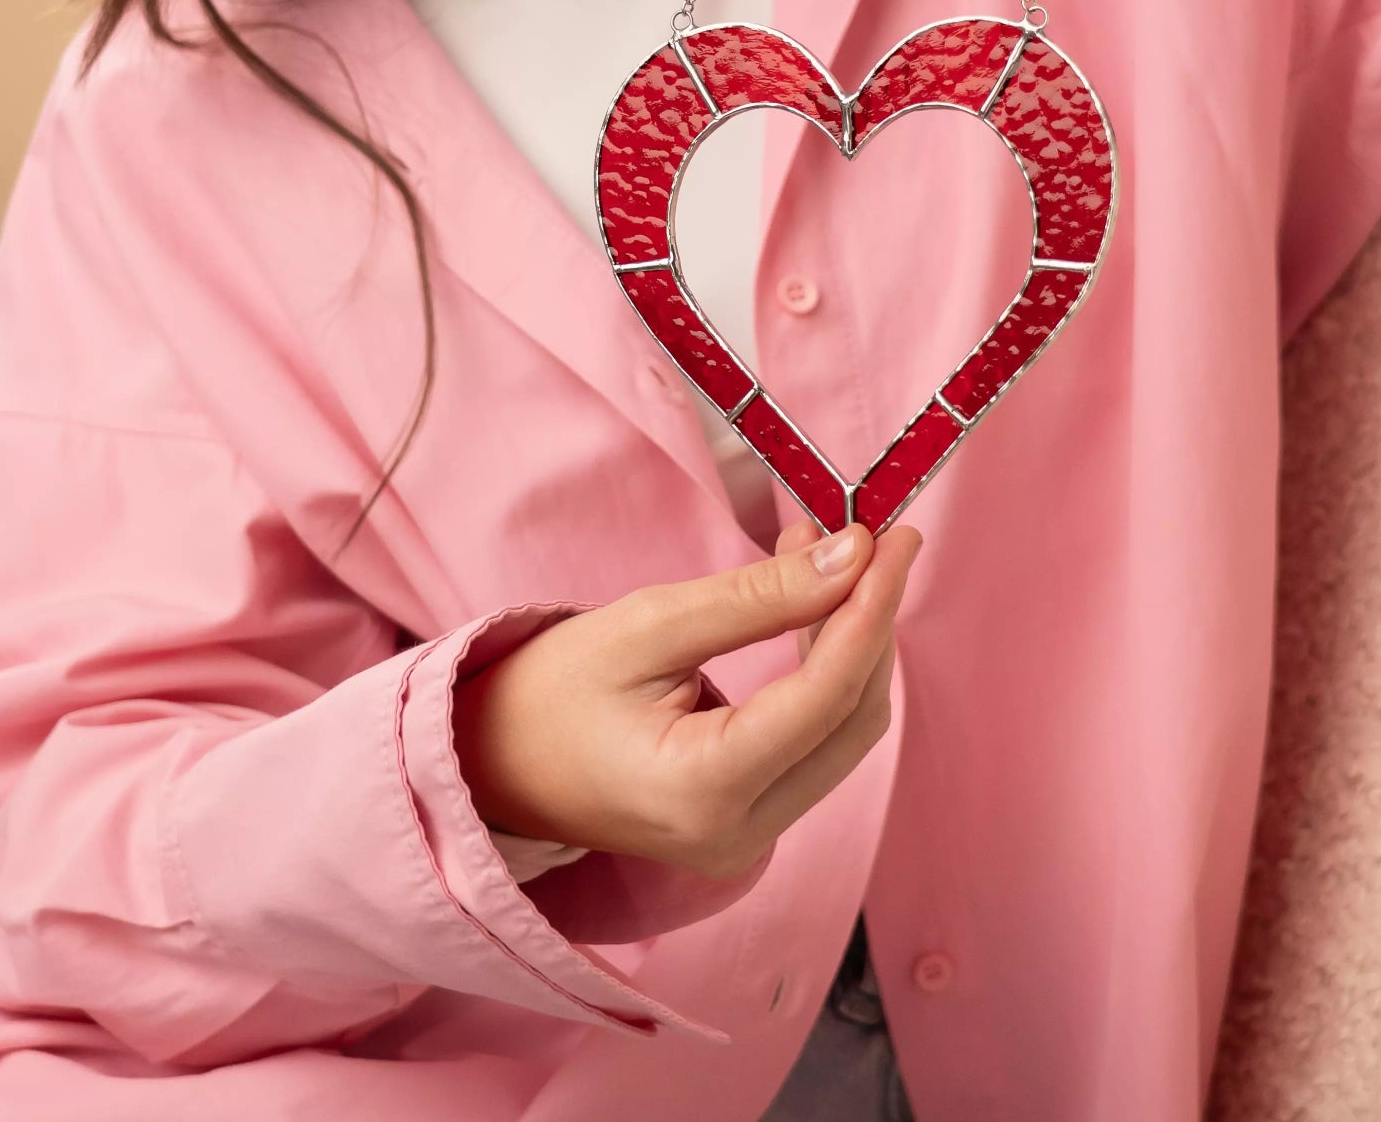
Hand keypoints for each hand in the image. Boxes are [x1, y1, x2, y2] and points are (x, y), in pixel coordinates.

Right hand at [449, 516, 921, 880]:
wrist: (487, 766)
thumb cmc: (548, 691)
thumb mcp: (647, 624)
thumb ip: (755, 598)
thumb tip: (852, 558)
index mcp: (704, 791)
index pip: (825, 695)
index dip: (871, 608)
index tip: (893, 538)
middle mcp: (739, 837)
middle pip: (851, 720)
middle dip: (870, 623)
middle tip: (873, 537)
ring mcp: (746, 843)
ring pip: (842, 735)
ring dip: (848, 642)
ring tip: (827, 554)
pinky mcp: (746, 826)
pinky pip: (812, 745)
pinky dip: (821, 673)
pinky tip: (805, 606)